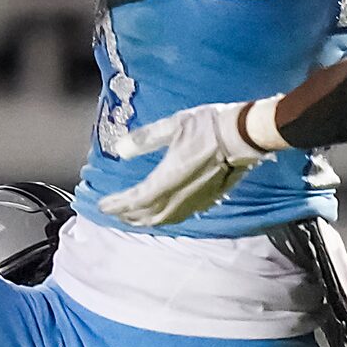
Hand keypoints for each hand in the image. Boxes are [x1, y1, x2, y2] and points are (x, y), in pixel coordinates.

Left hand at [98, 99, 276, 227]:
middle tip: (114, 213)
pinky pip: (180, 216)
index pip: (135, 200)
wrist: (243, 136)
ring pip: (165, 219)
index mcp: (168, 179)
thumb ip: (145, 139)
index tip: (102, 206)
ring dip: (146, 220)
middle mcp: (180, 196)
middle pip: (148, 214)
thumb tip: (119, 149)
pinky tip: (163, 214)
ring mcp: (195, 201)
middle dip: (128, 216)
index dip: (117, 205)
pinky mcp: (208, 200)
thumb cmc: (209, 127)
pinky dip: (164, 218)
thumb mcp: (174, 125)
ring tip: (134, 218)